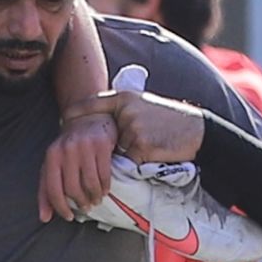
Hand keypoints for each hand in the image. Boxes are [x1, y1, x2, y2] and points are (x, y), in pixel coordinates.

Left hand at [38, 111, 116, 221]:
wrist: (86, 119)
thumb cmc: (67, 149)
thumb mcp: (52, 166)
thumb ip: (46, 191)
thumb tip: (44, 218)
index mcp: (51, 158)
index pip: (53, 189)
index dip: (60, 207)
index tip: (69, 216)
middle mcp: (66, 151)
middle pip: (73, 188)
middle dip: (80, 202)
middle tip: (86, 207)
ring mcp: (84, 147)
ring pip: (90, 182)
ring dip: (94, 196)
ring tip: (96, 200)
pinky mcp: (101, 144)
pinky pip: (104, 173)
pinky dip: (105, 186)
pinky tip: (104, 190)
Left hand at [62, 90, 205, 165]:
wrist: (197, 130)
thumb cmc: (170, 121)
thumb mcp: (145, 107)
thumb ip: (123, 114)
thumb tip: (100, 130)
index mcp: (126, 99)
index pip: (96, 104)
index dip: (78, 111)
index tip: (64, 117)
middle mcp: (126, 111)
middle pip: (105, 137)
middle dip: (111, 145)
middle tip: (134, 139)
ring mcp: (132, 129)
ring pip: (117, 152)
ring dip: (129, 155)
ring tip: (152, 143)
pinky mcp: (140, 147)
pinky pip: (129, 162)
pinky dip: (138, 163)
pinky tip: (155, 152)